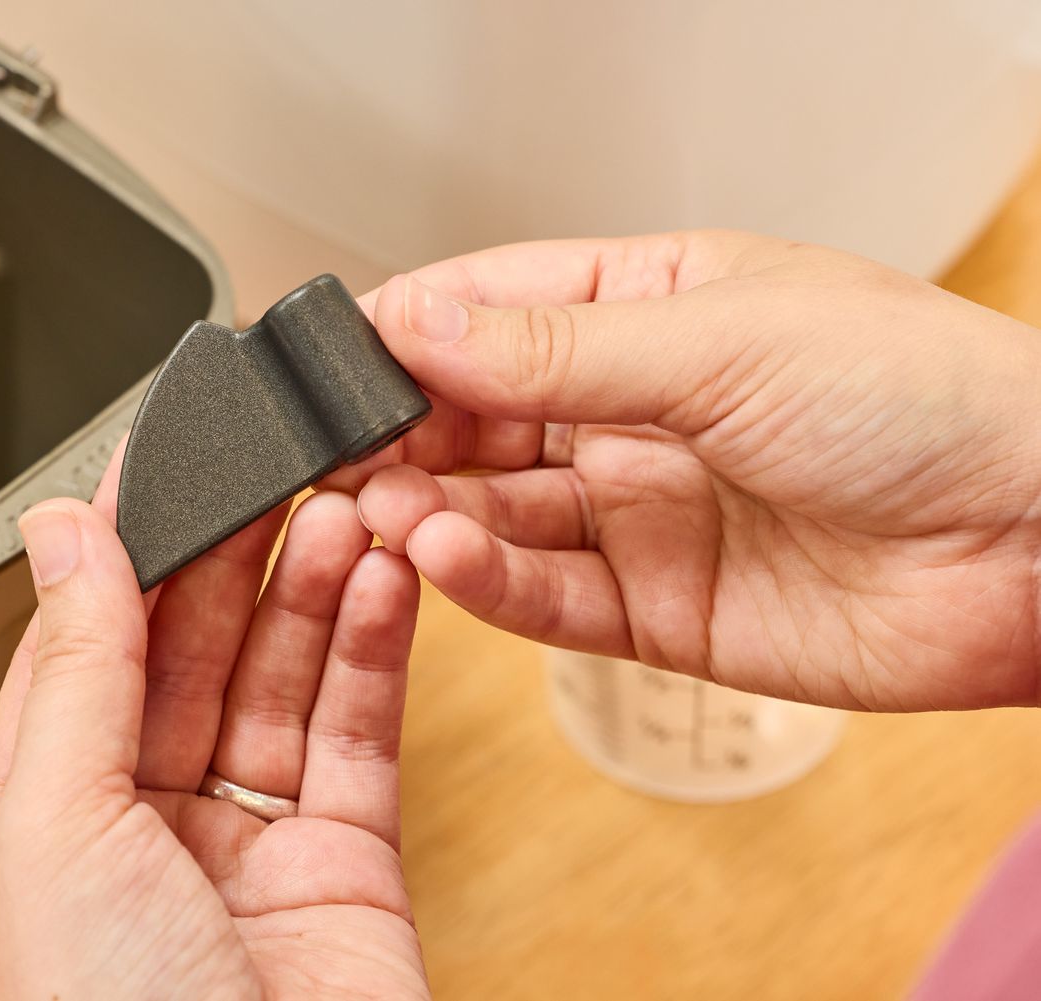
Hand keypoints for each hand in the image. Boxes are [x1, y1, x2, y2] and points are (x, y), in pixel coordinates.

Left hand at [0, 485, 428, 998]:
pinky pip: (360, 733)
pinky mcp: (348, 863)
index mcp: (44, 824)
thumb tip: (61, 537)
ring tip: (347, 512)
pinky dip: (375, 655)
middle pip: (192, 654)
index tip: (160, 468)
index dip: (124, 555)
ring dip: (314, 591)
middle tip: (274, 474)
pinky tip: (383, 585)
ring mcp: (250, 844)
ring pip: (283, 683)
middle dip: (234, 558)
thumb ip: (75, 673)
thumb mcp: (58, 831)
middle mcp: (145, 828)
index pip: (81, 651)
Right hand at [337, 231, 1040, 710]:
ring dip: (429, 511)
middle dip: (401, 436)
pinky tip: (443, 556)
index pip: (492, 311)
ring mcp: (642, 512)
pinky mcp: (658, 609)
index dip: (408, 334)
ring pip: (497, 510)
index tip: (331, 362)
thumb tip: (416, 322)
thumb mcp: (721, 342)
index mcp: (650, 310)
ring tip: (379, 510)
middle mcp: (634, 410)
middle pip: (476, 419)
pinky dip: (487, 581)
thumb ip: (556, 351)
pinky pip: (548, 595)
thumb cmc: (925, 398)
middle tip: (332, 456)